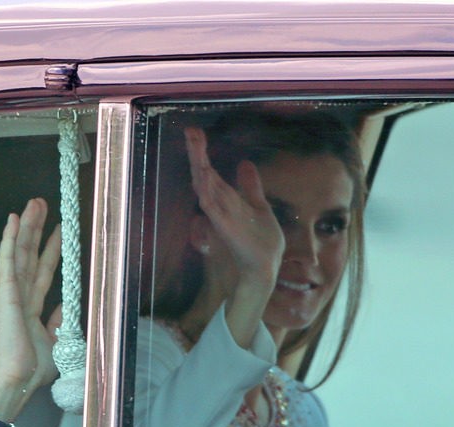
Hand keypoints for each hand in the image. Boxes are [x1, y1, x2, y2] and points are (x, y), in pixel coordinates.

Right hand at [0, 198, 60, 426]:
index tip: (58, 231)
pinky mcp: (4, 296)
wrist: (14, 383)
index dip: (50, 250)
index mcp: (29, 309)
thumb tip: (68, 307)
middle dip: (36, 230)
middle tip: (41, 204)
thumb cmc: (30, 372)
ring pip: (19, 253)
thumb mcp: (55, 343)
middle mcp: (18, 298)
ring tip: (31, 204)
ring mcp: (9, 295)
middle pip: (29, 256)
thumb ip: (59, 322)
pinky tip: (13, 221)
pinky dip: (10, 241)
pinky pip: (8, 263)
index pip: (42, 273)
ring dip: (25, 228)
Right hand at [184, 126, 283, 289]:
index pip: (211, 171)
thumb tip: (245, 164)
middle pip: (205, 174)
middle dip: (198, 153)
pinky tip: (203, 176)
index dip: (202, 153)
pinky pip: (212, 207)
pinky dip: (206, 192)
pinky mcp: (223, 227)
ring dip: (200, 166)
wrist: (263, 268)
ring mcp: (219, 215)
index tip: (195, 132)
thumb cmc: (259, 243)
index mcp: (227, 199)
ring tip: (194, 145)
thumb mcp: (258, 207)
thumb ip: (250, 187)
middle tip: (190, 131)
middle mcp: (219, 205)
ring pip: (206, 186)